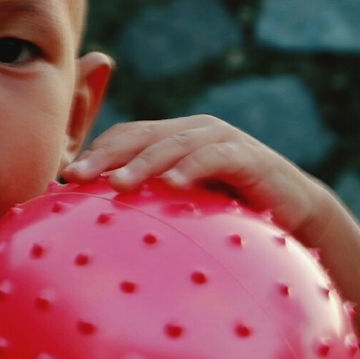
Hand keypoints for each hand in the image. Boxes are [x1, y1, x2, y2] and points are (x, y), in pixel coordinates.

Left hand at [61, 115, 331, 242]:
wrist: (295, 211)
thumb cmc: (231, 212)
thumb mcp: (185, 204)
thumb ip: (151, 204)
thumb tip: (98, 228)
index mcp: (172, 137)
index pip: (125, 137)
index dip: (94, 153)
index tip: (63, 179)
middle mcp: (192, 130)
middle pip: (140, 136)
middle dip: (105, 156)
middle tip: (76, 177)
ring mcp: (220, 139)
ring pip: (172, 144)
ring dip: (142, 164)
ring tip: (116, 185)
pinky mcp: (247, 155)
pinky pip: (214, 157)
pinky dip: (191, 168)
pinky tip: (172, 185)